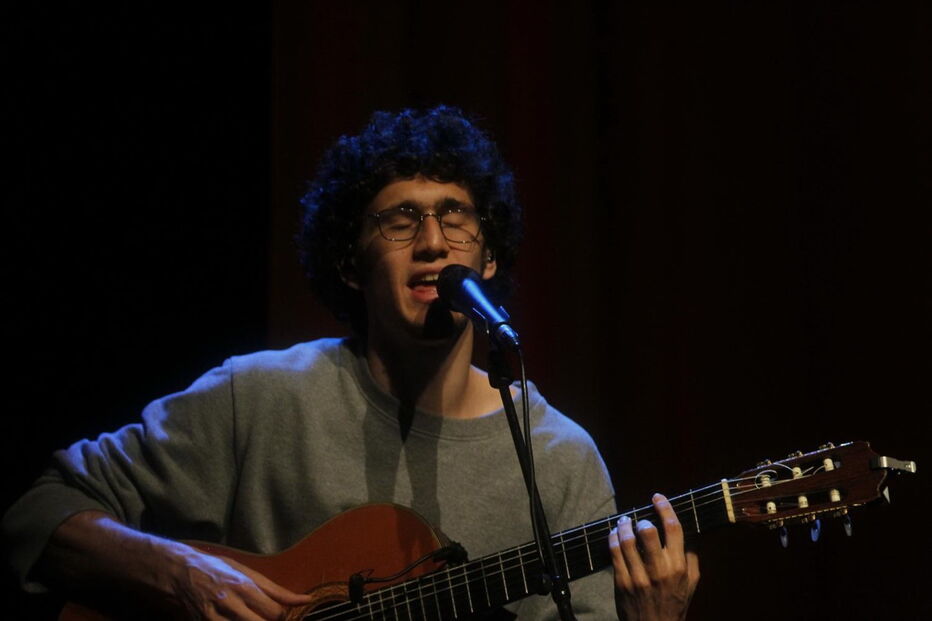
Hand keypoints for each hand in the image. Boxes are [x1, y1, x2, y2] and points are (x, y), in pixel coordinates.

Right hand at [166, 545, 312, 619]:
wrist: (180, 572)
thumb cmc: (217, 569)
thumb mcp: (246, 572)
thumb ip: (275, 589)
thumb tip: (304, 599)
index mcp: (245, 586)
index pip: (275, 612)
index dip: (282, 618)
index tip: (281, 615)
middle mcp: (231, 603)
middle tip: (267, 617)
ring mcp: (215, 616)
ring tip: (253, 616)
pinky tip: (237, 620)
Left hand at [609, 493, 699, 620]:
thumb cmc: (675, 603)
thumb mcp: (691, 582)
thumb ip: (691, 556)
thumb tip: (688, 532)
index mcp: (678, 566)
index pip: (673, 528)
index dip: (665, 508)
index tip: (657, 497)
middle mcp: (659, 570)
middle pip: (648, 531)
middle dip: (642, 519)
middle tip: (640, 518)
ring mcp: (639, 576)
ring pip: (627, 540)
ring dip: (624, 525)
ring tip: (624, 522)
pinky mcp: (622, 582)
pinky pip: (614, 552)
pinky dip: (613, 538)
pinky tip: (615, 534)